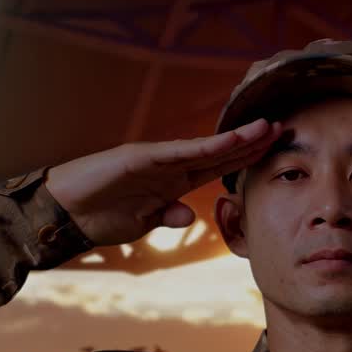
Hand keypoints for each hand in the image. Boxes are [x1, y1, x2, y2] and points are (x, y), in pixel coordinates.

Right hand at [42, 118, 283, 246]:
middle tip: (285, 129)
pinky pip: (180, 152)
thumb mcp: (144, 223)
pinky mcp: (141, 157)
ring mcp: (157, 159)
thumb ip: (168, 216)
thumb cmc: (102, 216)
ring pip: (206, 148)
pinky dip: (206, 147)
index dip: (246, 160)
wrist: (67, 212)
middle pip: (220, 153)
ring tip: (266, 128)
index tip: (275, 152)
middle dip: (252, 143)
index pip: (218, 168)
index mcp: (174, 182)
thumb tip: (189, 217)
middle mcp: (171, 166)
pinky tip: (230, 141)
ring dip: (237, 139)